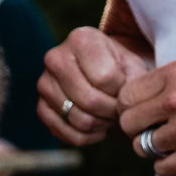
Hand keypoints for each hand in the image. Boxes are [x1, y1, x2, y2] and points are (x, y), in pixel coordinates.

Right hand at [39, 26, 151, 145]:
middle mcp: (55, 58)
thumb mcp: (131, 64)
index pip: (105, 77)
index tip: (127, 89)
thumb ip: (134, 80)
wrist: (98, 70)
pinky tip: (99, 127)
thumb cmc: (117, 65)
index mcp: (80, 39)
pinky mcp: (40, 107)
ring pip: (79, 119)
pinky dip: (88, 137)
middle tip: (121, 110)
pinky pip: (66, 134)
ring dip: (102, 124)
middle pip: (90, 100)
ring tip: (111, 116)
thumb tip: (127, 103)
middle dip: (112, 111)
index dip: (122, 90)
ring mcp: (44, 84)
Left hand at [118, 60, 175, 175]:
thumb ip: (171, 78)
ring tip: (175, 141)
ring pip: (142, 148)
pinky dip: (170, 165)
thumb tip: (138, 93)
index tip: (142, 112)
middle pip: (128, 123)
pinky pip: (162, 169)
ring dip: (155, 148)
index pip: (126, 95)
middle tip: (156, 129)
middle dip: (138, 128)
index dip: (131, 106)